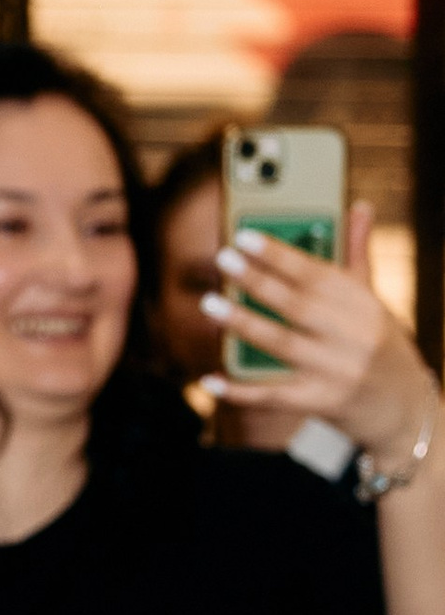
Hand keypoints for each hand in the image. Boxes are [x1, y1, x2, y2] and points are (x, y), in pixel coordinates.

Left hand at [208, 205, 433, 458]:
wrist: (405, 409)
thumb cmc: (379, 346)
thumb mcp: (373, 302)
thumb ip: (357, 256)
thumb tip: (358, 205)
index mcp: (365, 305)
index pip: (318, 273)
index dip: (281, 254)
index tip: (246, 235)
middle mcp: (354, 337)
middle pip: (298, 305)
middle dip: (258, 281)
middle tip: (223, 259)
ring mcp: (337, 372)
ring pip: (282, 344)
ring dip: (242, 324)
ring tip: (209, 303)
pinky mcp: (321, 403)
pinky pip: (273, 395)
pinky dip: (239, 390)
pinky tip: (209, 379)